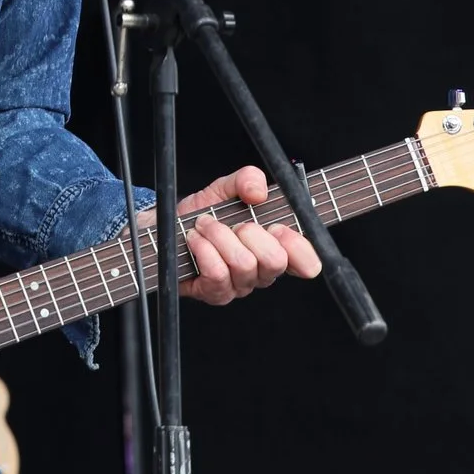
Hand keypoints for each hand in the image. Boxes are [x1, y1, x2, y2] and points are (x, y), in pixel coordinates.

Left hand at [143, 167, 323, 305]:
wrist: (166, 228)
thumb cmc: (203, 213)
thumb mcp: (226, 188)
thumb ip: (247, 179)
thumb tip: (258, 192)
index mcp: (275, 248)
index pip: (307, 263)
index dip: (297, 246)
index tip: (276, 226)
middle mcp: (261, 272)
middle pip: (275, 262)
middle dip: (250, 233)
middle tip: (233, 223)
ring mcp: (239, 286)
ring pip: (244, 265)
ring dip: (219, 236)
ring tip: (204, 225)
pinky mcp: (215, 293)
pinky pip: (218, 275)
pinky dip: (204, 249)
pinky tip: (195, 239)